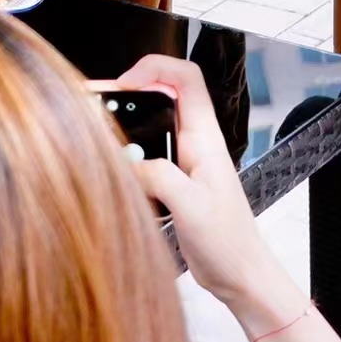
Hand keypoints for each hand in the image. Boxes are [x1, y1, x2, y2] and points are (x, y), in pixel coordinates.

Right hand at [116, 56, 289, 323]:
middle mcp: (195, 142)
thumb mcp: (191, 206)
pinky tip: (112, 168)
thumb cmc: (228, 240)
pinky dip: (129, 155)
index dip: (155, 67)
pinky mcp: (176, 181)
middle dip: (132, 92)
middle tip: (101, 106)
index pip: (186, 78)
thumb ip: (158, 177)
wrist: (240, 274)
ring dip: (129, 124)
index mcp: (205, 137)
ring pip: (154, 125)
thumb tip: (123, 162)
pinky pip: (149, 155)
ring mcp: (185, 161)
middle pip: (164, 95)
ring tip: (100, 132)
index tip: (125, 83)